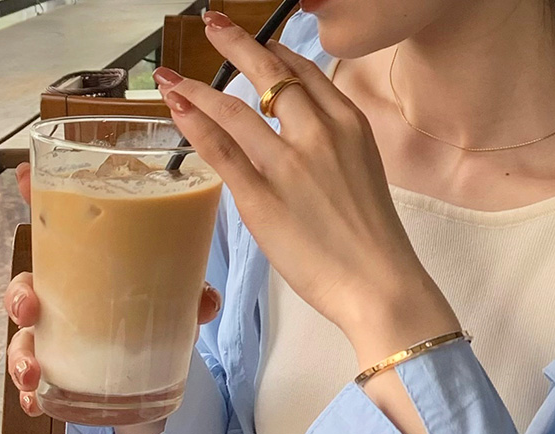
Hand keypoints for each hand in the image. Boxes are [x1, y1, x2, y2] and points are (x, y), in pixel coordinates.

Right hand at [4, 163, 221, 417]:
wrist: (159, 377)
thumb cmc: (160, 321)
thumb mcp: (179, 303)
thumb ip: (193, 299)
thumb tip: (207, 300)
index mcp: (86, 271)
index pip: (55, 230)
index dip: (34, 200)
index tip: (24, 178)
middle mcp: (64, 301)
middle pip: (27, 289)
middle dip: (19, 296)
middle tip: (29, 306)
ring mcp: (60, 340)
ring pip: (26, 340)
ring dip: (21, 354)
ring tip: (32, 370)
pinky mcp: (65, 377)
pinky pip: (40, 386)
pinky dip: (32, 396)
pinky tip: (32, 403)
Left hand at [152, 12, 455, 347]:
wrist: (381, 286)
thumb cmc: (376, 244)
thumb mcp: (365, 176)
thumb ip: (335, 149)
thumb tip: (301, 144)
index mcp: (351, 126)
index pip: (307, 73)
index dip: (278, 53)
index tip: (262, 47)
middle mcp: (319, 133)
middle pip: (268, 75)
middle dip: (236, 44)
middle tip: (214, 26)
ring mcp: (287, 164)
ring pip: (233, 108)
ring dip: (197, 86)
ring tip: (173, 75)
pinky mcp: (261, 197)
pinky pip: (219, 148)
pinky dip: (193, 122)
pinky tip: (177, 106)